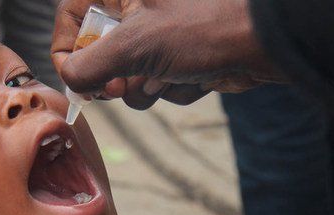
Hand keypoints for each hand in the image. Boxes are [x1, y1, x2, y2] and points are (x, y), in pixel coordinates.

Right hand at [51, 0, 281, 109]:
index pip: (72, 13)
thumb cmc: (203, 29)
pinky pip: (160, 81)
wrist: (266, 45)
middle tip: (122, 87)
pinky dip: (175, 88)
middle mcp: (139, 6)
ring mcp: (161, 32)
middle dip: (116, 76)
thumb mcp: (135, 45)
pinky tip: (197, 77)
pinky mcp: (182, 56)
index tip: (75, 78)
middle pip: (100, 50)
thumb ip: (90, 65)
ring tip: (169, 76)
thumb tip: (70, 80)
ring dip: (148, 86)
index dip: (68, 49)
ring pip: (130, 73)